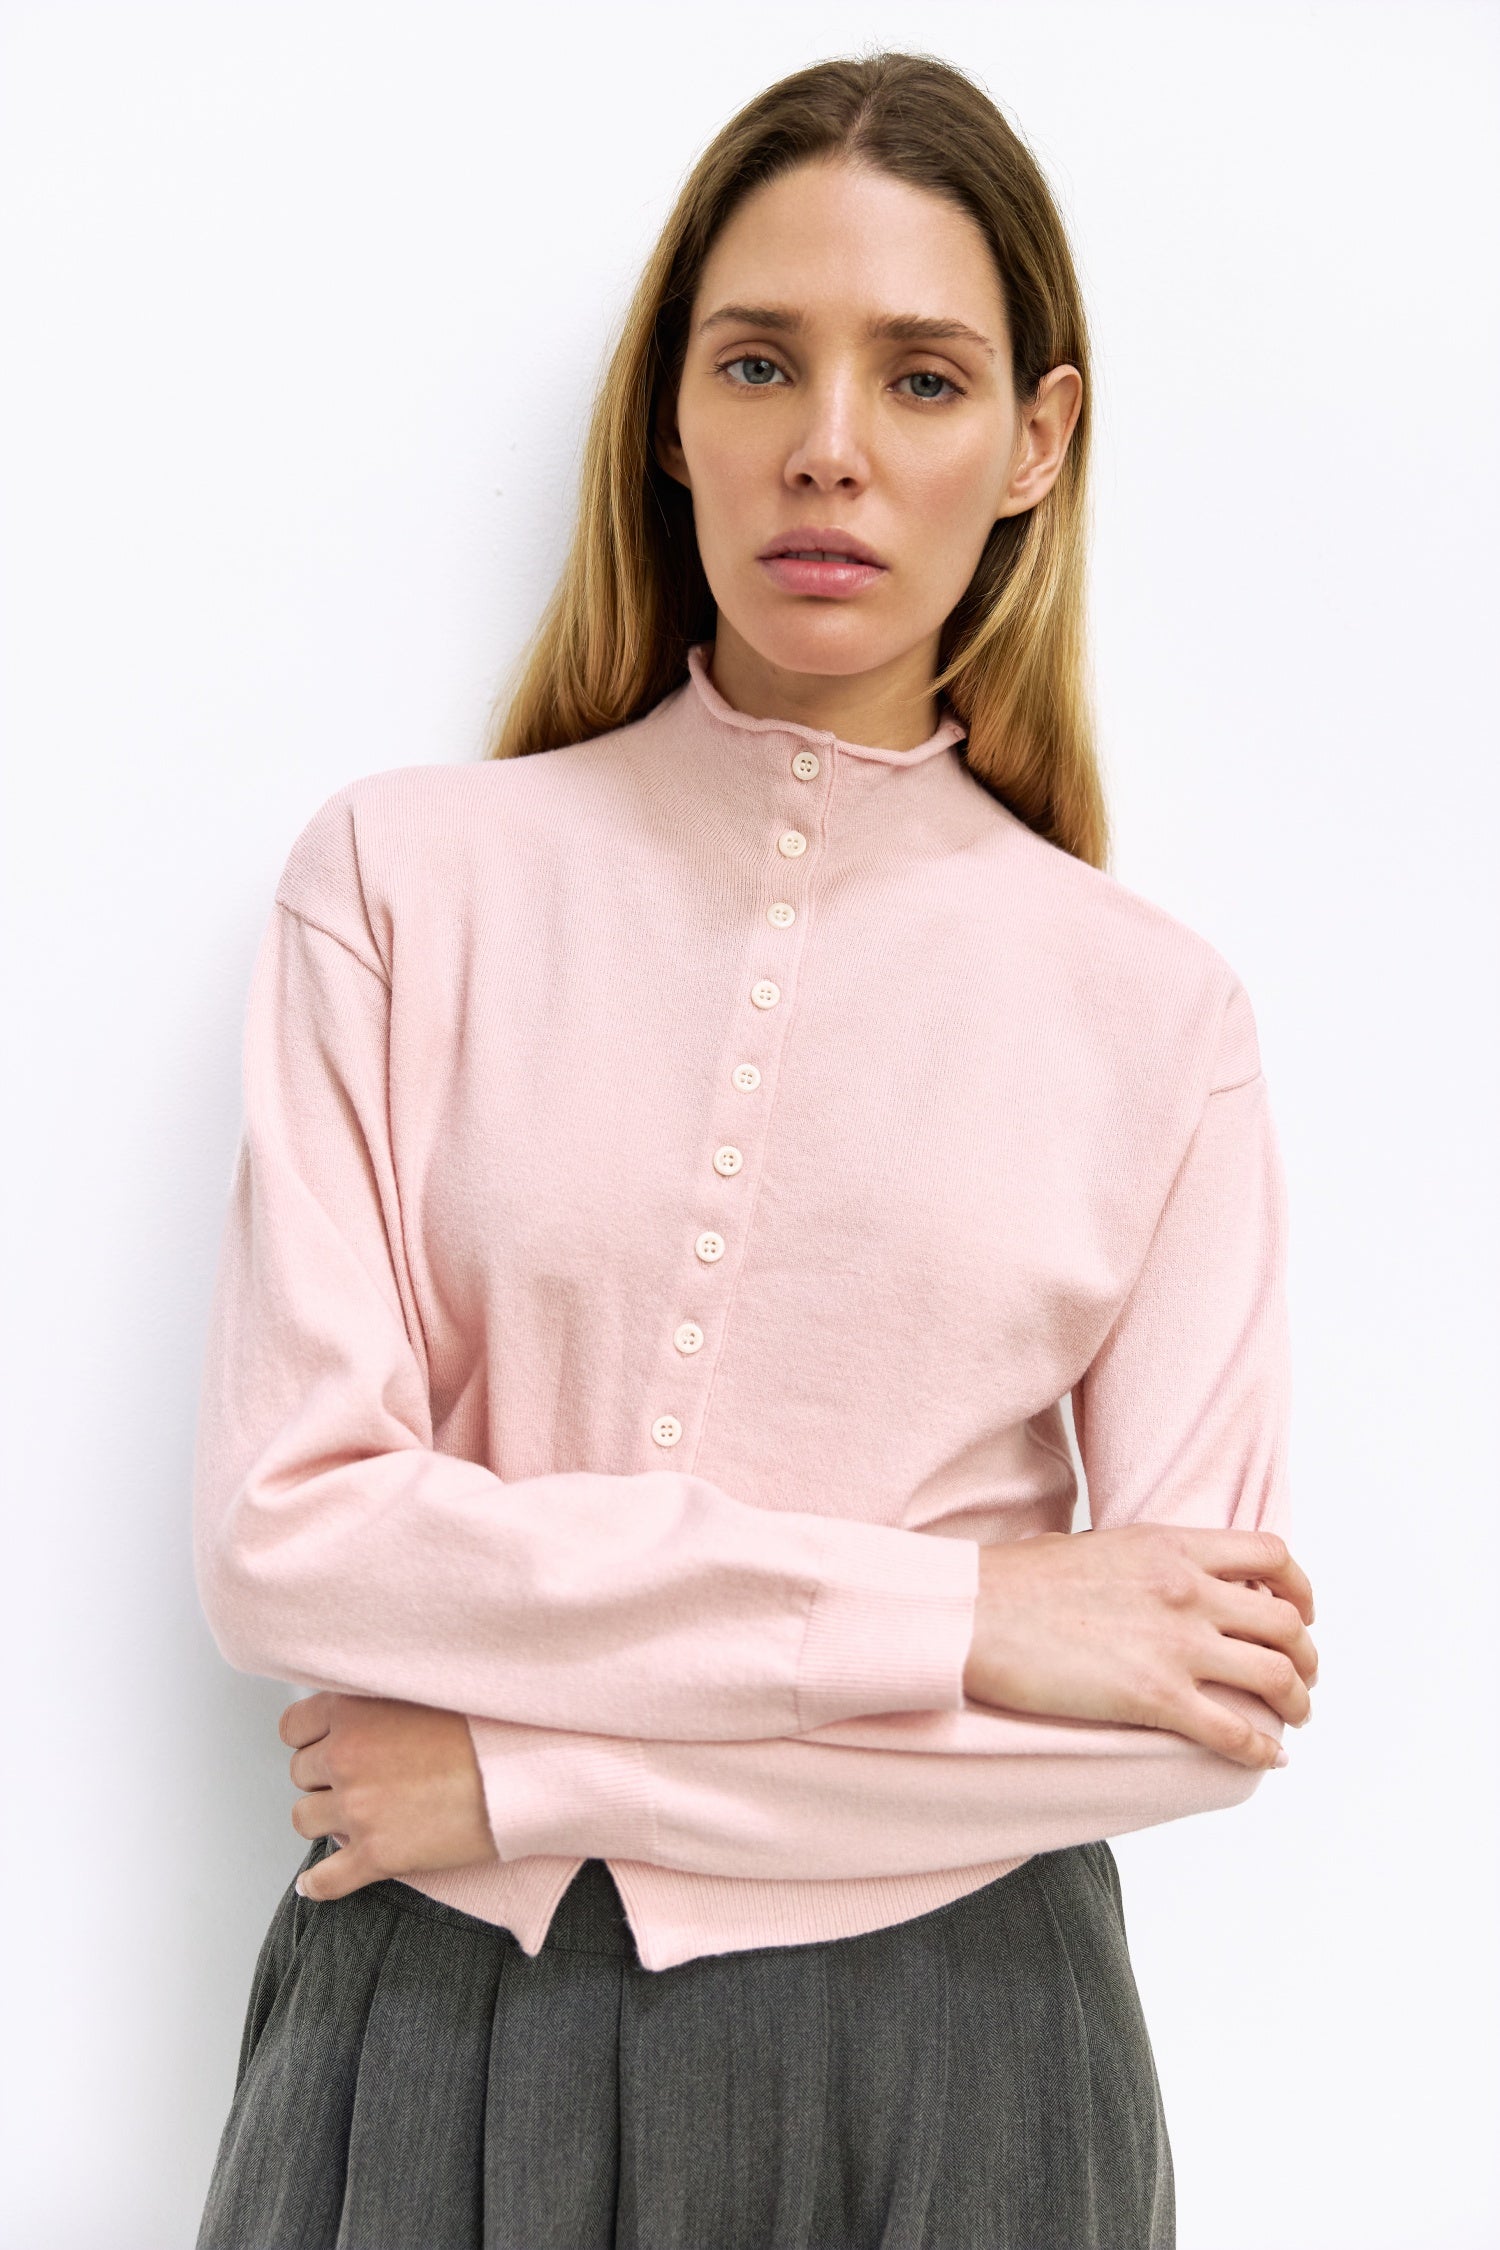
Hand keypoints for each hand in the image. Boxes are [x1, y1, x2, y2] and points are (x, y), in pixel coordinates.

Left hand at [279, 1691, 498, 1901]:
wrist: (522, 1772)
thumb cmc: (487, 1728)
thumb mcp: (424, 1692)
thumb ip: (380, 1703)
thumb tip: (363, 1719)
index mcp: (353, 1711)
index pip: (294, 1728)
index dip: (312, 1739)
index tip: (326, 1746)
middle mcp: (345, 1757)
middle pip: (300, 1775)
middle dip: (324, 1779)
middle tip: (358, 1780)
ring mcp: (357, 1808)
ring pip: (305, 1820)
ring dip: (325, 1820)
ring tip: (352, 1818)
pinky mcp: (376, 1855)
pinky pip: (325, 1878)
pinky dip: (316, 1883)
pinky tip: (314, 1883)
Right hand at [962, 1525, 1318, 1769]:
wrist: (972, 1614)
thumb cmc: (1018, 1582)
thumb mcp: (1097, 1546)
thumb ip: (1148, 1562)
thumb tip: (1162, 1581)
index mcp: (1173, 1545)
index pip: (1272, 1556)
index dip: (1299, 1589)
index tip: (1299, 1613)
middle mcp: (1188, 1590)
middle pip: (1286, 1624)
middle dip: (1306, 1656)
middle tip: (1302, 1678)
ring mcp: (1176, 1644)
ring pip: (1276, 1678)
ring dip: (1297, 1704)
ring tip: (1295, 1719)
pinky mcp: (1156, 1697)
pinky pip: (1235, 1731)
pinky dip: (1262, 1750)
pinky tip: (1267, 1759)